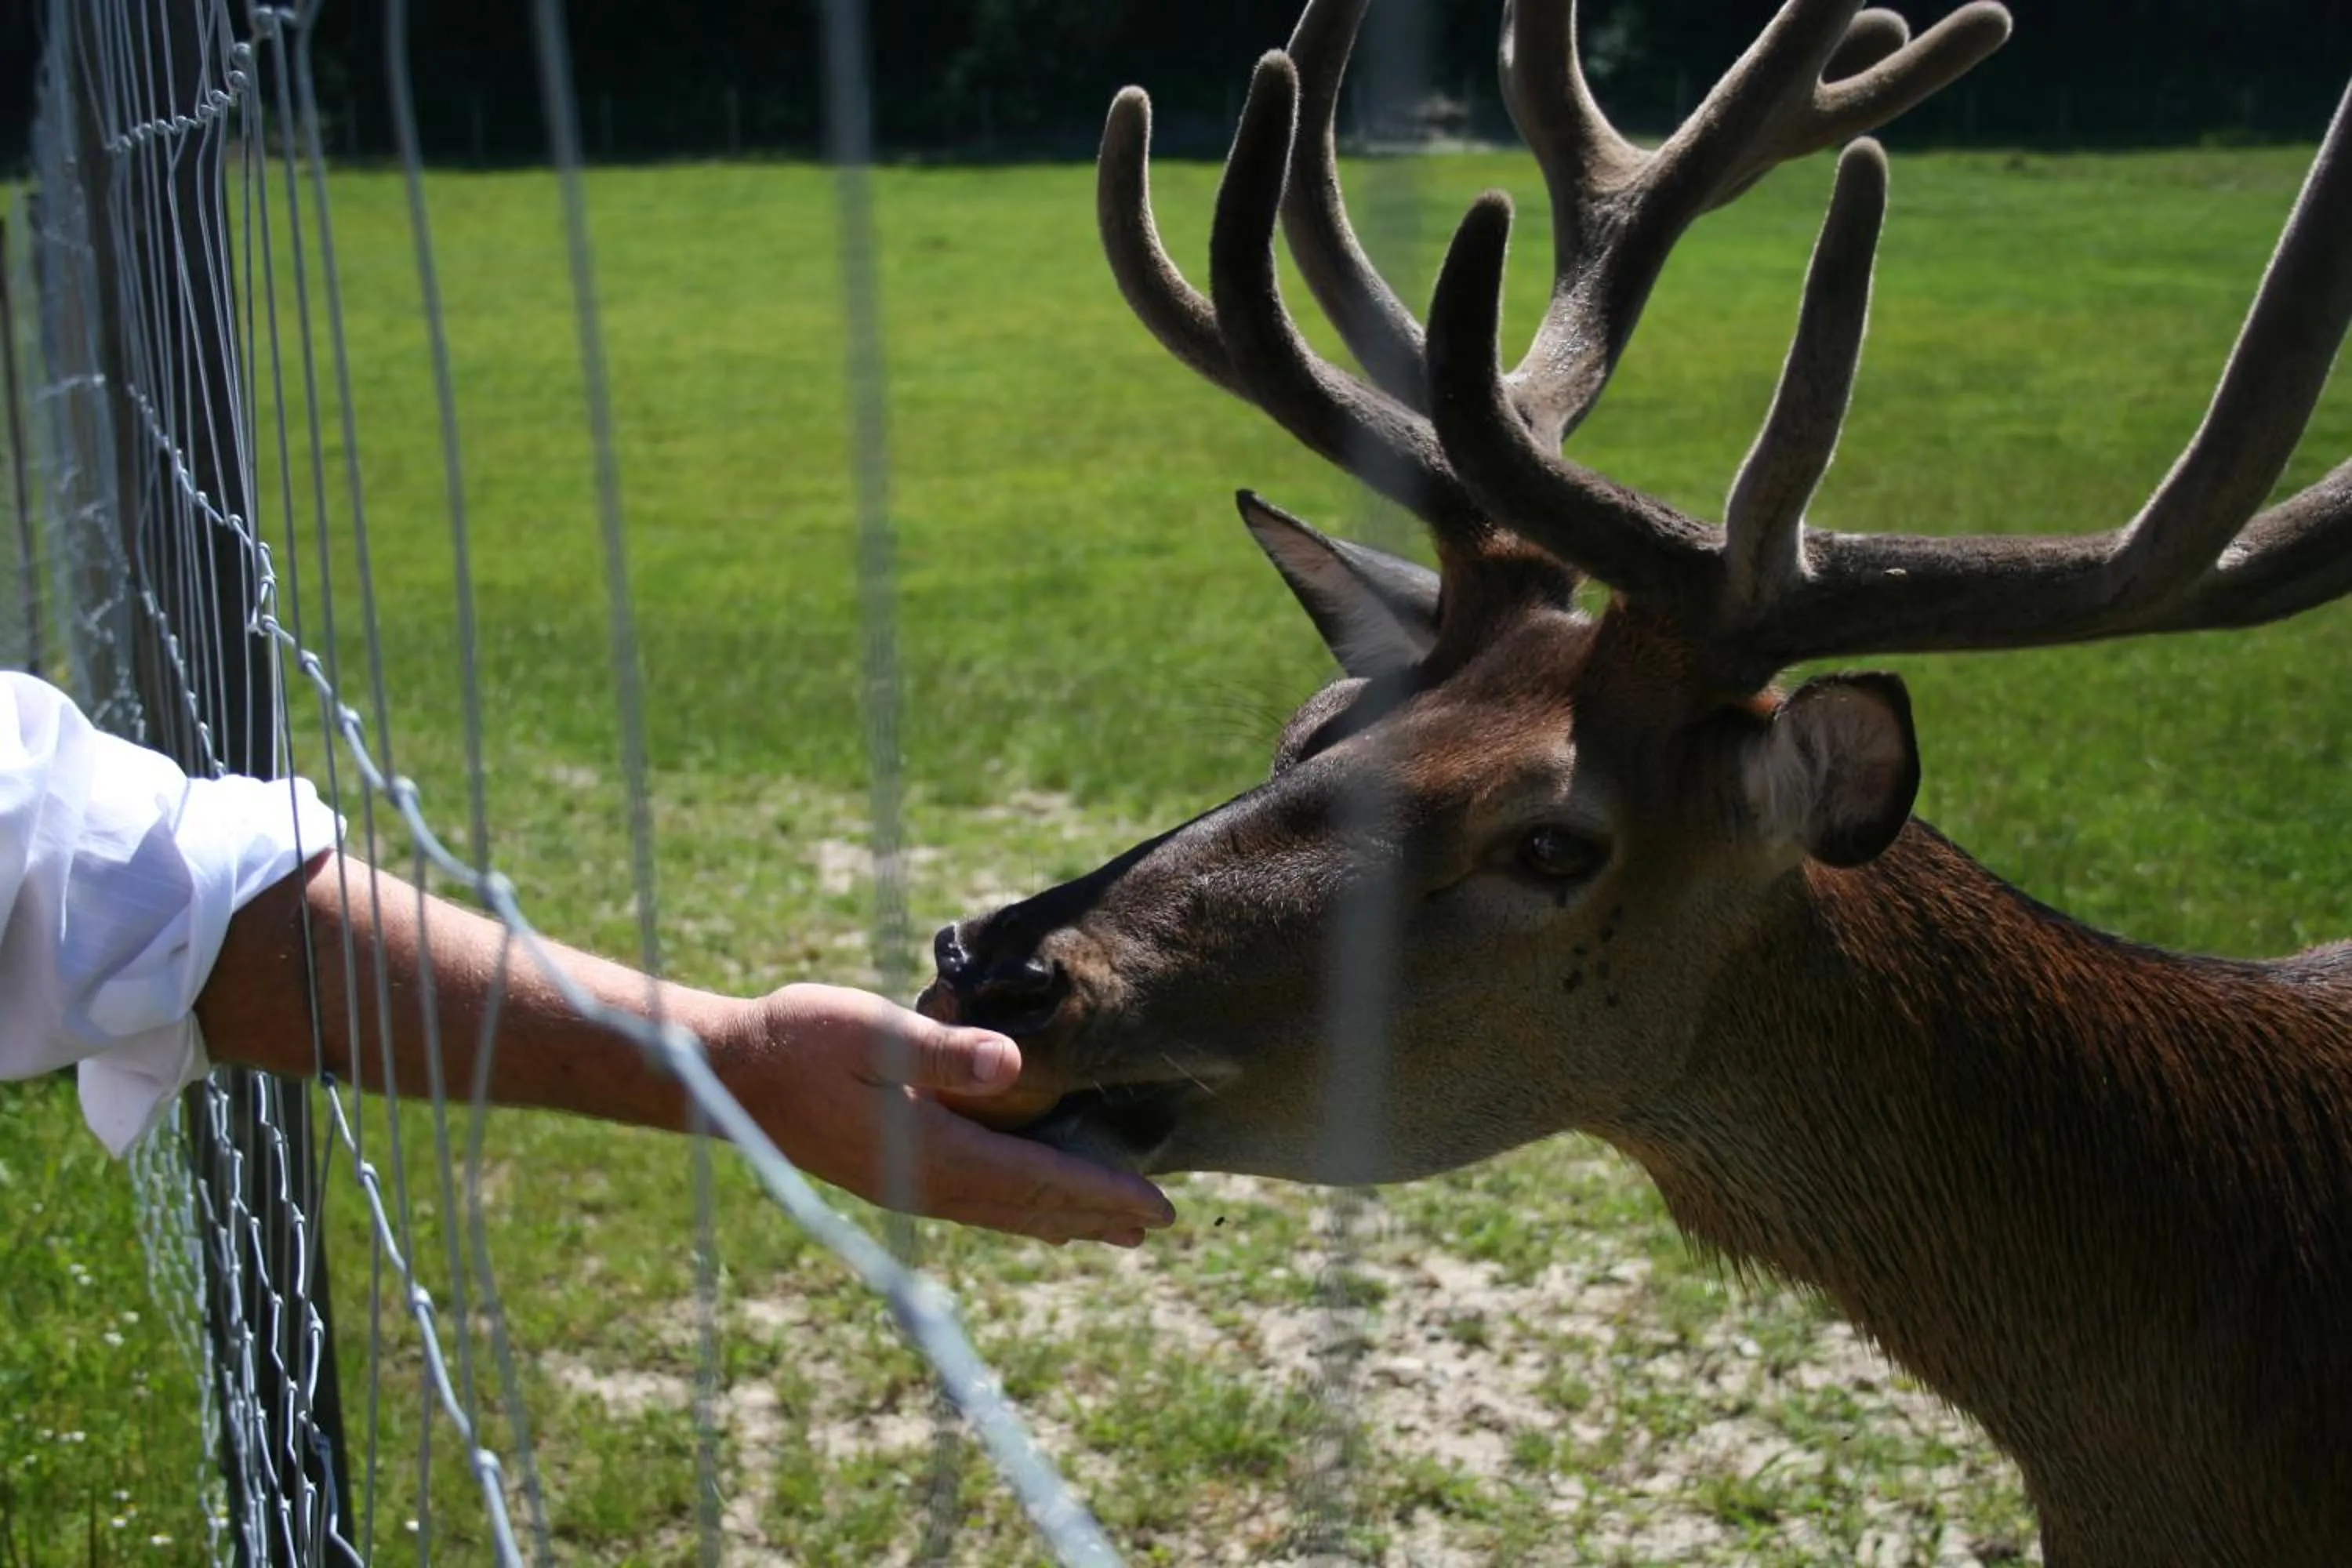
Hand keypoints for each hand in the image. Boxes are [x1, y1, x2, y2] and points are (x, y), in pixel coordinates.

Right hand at [708, 982, 1176, 1246]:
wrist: (727, 1073)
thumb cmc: (799, 1038)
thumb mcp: (869, 1031)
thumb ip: (940, 1050)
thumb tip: (1011, 1064)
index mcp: (934, 1149)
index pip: (1038, 1178)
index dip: (1101, 1192)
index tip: (1158, 1207)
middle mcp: (927, 1183)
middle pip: (1030, 1207)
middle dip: (1095, 1214)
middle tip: (1157, 1225)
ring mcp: (906, 1187)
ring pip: (1004, 1213)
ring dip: (1060, 1218)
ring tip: (1109, 1228)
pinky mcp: (890, 1178)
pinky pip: (975, 1204)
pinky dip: (1017, 1209)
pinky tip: (1028, 1205)